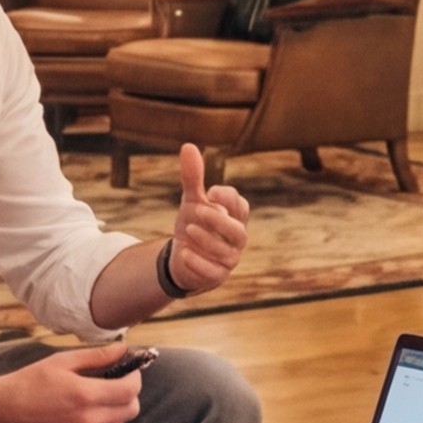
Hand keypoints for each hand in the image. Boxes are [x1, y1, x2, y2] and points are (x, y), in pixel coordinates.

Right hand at [0, 349, 146, 422]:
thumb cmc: (26, 383)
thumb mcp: (61, 362)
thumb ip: (96, 356)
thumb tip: (123, 348)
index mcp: (85, 395)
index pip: (130, 390)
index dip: (135, 378)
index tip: (129, 371)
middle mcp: (87, 422)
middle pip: (130, 411)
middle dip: (128, 396)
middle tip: (114, 384)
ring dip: (114, 413)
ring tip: (94, 400)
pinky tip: (81, 418)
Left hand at [160, 145, 251, 299]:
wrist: (183, 258)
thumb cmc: (195, 225)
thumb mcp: (191, 201)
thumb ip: (193, 177)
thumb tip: (188, 146)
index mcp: (234, 218)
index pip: (240, 207)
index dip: (228, 199)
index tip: (211, 192)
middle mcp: (235, 239)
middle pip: (238, 231)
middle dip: (218, 220)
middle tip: (197, 210)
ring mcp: (228, 259)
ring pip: (225, 252)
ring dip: (206, 240)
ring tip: (187, 231)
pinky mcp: (216, 276)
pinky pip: (212, 272)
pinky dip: (198, 262)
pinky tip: (184, 253)